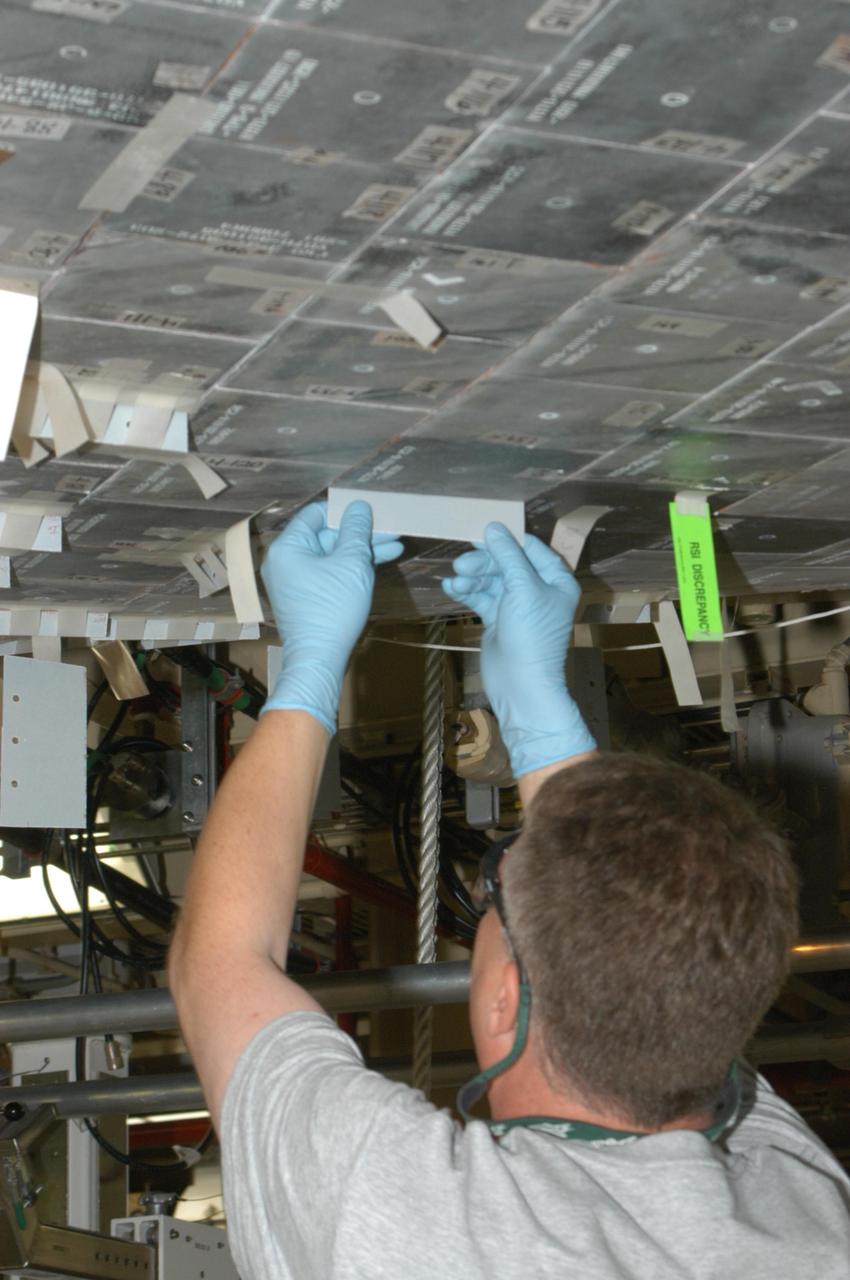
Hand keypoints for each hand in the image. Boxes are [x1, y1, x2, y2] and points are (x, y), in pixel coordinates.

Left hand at [261, 501, 402, 733]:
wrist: (319, 659)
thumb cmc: (333, 608)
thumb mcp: (352, 563)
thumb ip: (356, 530)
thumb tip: (359, 505)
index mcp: (288, 547)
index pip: (316, 514)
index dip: (345, 510)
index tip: (371, 511)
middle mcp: (286, 560)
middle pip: (327, 536)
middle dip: (361, 534)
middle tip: (392, 530)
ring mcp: (295, 580)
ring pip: (332, 556)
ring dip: (362, 551)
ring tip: (396, 546)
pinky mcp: (307, 597)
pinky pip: (329, 573)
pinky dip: (351, 569)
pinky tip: (380, 563)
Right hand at [442, 523, 595, 776]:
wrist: (520, 684)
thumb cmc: (531, 635)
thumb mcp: (522, 588)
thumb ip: (508, 556)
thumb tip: (493, 526)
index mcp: (555, 580)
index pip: (530, 548)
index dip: (506, 539)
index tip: (480, 530)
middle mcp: (538, 590)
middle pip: (507, 563)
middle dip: (484, 562)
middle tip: (461, 563)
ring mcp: (518, 606)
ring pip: (492, 580)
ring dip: (473, 577)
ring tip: (456, 579)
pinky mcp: (499, 620)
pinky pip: (482, 597)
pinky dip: (468, 592)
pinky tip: (451, 588)